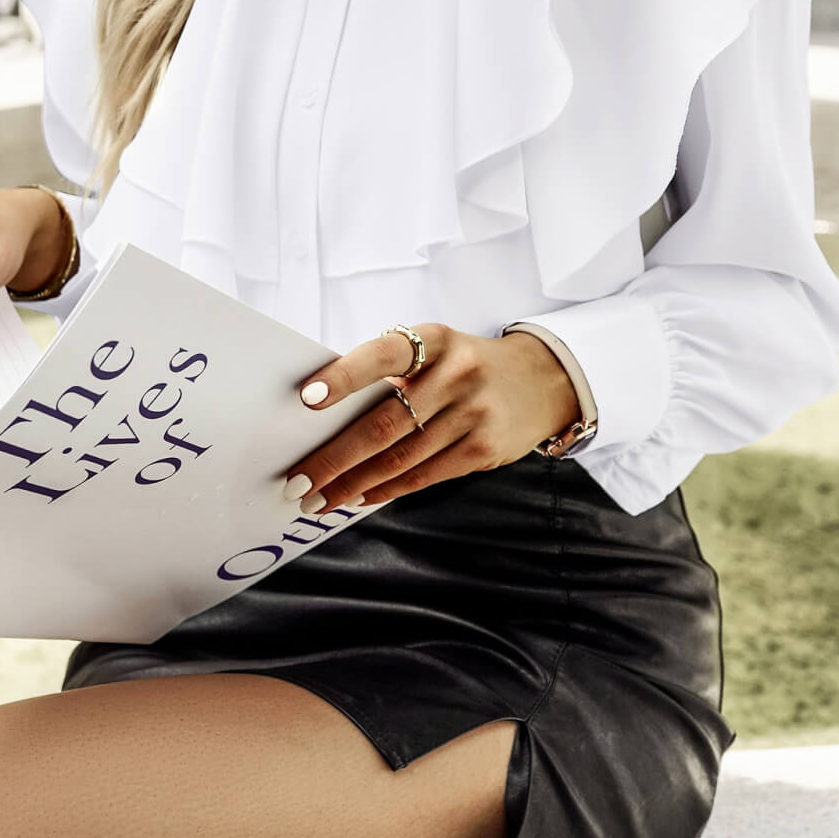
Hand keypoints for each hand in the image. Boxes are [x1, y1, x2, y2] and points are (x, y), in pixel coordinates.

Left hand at [284, 323, 582, 514]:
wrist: (541, 381)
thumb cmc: (466, 366)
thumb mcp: (437, 350)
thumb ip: (393, 373)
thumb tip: (326, 419)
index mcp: (434, 340)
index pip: (382, 355)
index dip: (344, 376)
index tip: (307, 398)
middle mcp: (456, 374)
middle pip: (384, 423)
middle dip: (335, 457)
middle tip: (298, 480)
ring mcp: (474, 413)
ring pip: (400, 458)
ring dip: (353, 483)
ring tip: (319, 498)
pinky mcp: (484, 449)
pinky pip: (424, 475)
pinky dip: (386, 489)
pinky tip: (360, 496)